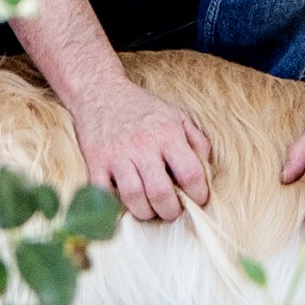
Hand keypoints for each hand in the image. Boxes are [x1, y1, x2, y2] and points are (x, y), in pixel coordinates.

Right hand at [70, 75, 212, 224]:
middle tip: (172, 210)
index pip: (190, 173)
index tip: (198, 199)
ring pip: (133, 197)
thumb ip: (196, 140)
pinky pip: (104, 194)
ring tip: (150, 209)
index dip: (199, 194)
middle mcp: (143, 145)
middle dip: (170, 211)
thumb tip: (208, 168)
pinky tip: (124, 202)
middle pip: (160, 192)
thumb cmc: (142, 108)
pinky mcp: (96, 162)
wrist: (101, 92)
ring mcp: (117, 155)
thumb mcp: (176, 116)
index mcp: (167, 134)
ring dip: (145, 212)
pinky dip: (114, 205)